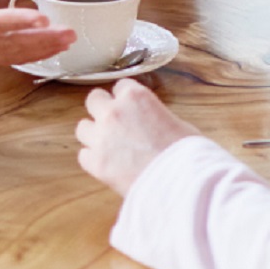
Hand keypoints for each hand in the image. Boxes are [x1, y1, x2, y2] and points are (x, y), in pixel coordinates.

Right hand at [0, 0, 75, 65]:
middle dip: (40, 40)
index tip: (40, 18)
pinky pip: (8, 59)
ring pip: (11, 56)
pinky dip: (32, 56)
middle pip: (7, 44)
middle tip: (70, 33)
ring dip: (42, 50)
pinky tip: (53, 50)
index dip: (14, 21)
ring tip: (69, 40)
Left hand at [76, 77, 199, 194]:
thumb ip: (153, 115)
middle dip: (102, 109)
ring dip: (94, 134)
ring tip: (109, 146)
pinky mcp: (95, 162)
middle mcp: (113, 112)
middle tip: (114, 123)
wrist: (181, 182)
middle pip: (94, 99)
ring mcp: (101, 137)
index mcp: (136, 97)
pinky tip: (108, 165)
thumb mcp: (174, 121)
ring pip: (82, 127)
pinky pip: (84, 155)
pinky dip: (93, 159)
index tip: (130, 108)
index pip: (120, 86)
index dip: (125, 98)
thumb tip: (149, 123)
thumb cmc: (187, 152)